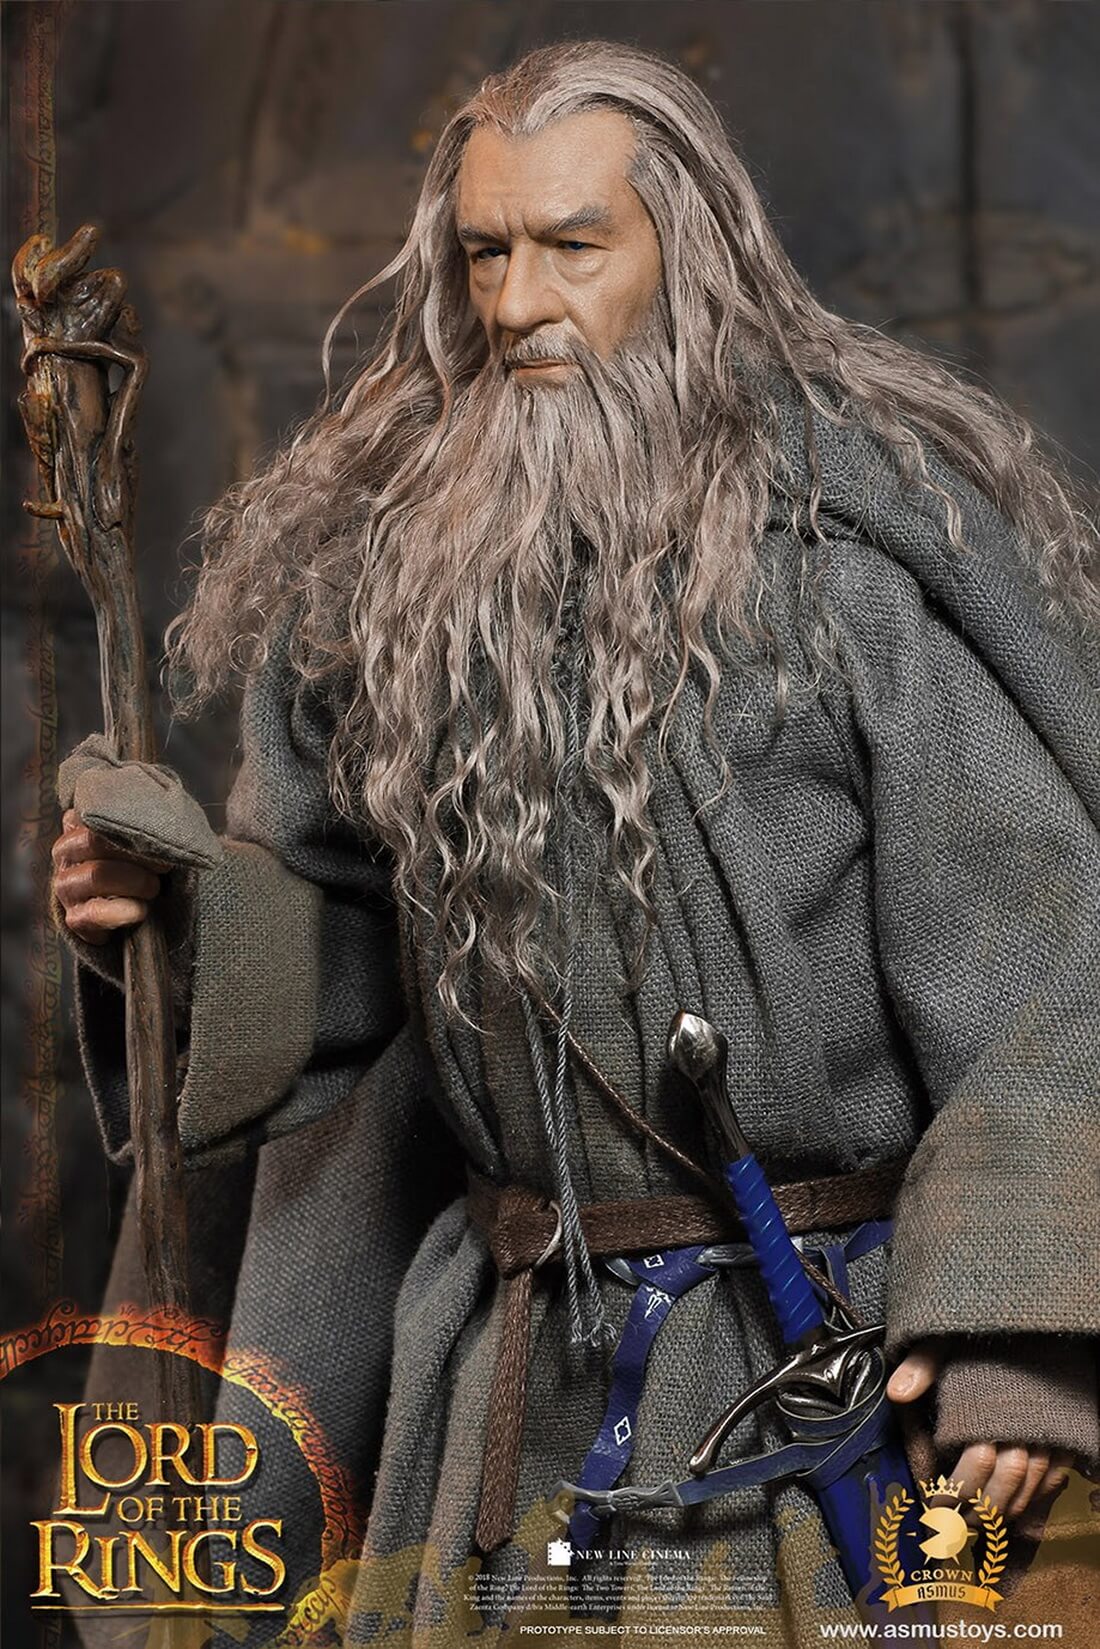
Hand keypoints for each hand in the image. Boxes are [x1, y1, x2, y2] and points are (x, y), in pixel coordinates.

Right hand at [52, 808, 168, 943]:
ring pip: (97, 875)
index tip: (161, 834)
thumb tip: (164, 810)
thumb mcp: (138, 838)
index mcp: (78, 824)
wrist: (129, 911)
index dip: (133, 824)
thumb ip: (141, 820)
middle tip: (164, 864)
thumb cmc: (137, 865)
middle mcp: (65, 851)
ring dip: (135, 882)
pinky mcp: (74, 918)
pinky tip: (141, 910)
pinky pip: (96, 912)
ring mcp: (66, 886)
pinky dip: (125, 911)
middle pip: (96, 841)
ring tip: (153, 887)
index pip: (99, 813)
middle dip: (138, 853)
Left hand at [887, 1341, 1074, 1518]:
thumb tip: (897, 1393)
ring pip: (1032, 1486)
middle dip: (977, 1511)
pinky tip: (1015, 1506)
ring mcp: (1051, 1432)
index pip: (975, 1464)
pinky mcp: (1067, 1433)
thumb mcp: (946, 1339)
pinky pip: (1057, 1476)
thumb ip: (923, 1364)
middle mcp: (1026, 1424)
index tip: (933, 1509)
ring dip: (1004, 1510)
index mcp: (991, 1406)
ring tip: (977, 1523)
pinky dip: (1037, 1496)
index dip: (953, 1493)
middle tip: (952, 1527)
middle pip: (1005, 1485)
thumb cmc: (981, 1333)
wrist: (1031, 1320)